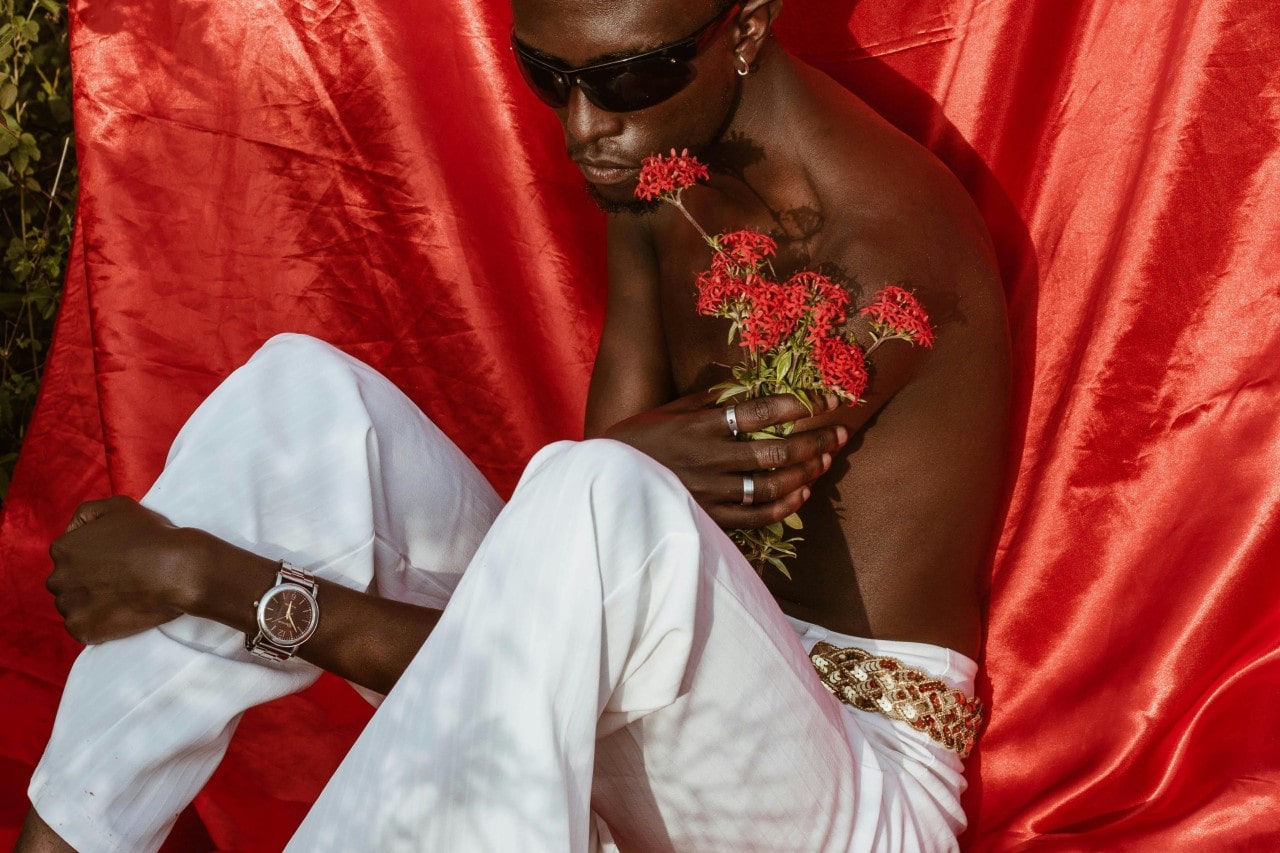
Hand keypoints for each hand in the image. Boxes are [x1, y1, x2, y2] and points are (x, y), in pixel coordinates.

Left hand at [46, 496, 198, 643]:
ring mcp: (69, 606)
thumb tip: (76, 528)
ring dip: (91, 604)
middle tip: (119, 581)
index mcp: (63, 548)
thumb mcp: (119, 505)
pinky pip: (82, 629)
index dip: (93, 559)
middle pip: (67, 582)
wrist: (176, 570)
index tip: (115, 562)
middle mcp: (58, 577)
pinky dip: (97, 624)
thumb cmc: (151, 537)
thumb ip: (88, 513)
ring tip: (121, 598)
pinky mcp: (82, 629)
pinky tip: (119, 613)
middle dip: (88, 582)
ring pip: (73, 606)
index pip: (68, 556)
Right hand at [603, 391, 848, 528]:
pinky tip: (803, 493)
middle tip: (840, 429)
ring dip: (806, 471)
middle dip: (814, 439)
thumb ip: (708, 400)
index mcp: (699, 427)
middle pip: (776, 451)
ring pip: (772, 485)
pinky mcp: (710, 519)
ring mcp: (710, 493)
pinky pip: (757, 516)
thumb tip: (747, 385)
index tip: (826, 398)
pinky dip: (785, 505)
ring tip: (826, 457)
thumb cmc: (636, 442)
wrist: (605, 486)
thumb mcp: (668, 411)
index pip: (759, 412)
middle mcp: (708, 460)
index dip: (798, 404)